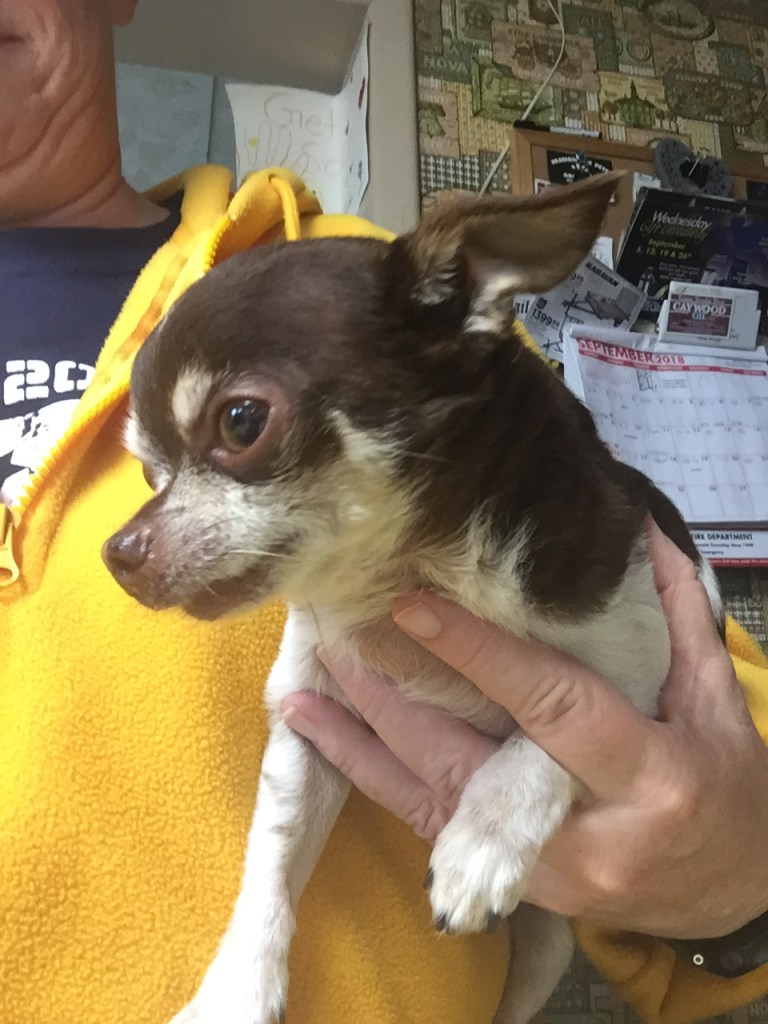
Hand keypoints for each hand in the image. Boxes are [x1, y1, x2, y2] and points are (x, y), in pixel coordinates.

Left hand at [281, 522, 767, 938]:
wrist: (729, 892)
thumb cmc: (726, 786)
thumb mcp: (715, 701)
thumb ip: (676, 615)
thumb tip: (637, 528)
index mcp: (646, 774)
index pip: (549, 704)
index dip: (479, 654)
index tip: (412, 605)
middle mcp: (581, 831)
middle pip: (464, 757)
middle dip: (392, 694)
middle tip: (336, 631)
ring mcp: (537, 868)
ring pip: (429, 796)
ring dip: (361, 737)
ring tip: (302, 687)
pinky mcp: (507, 878)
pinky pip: (425, 824)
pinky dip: (370, 776)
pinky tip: (322, 738)